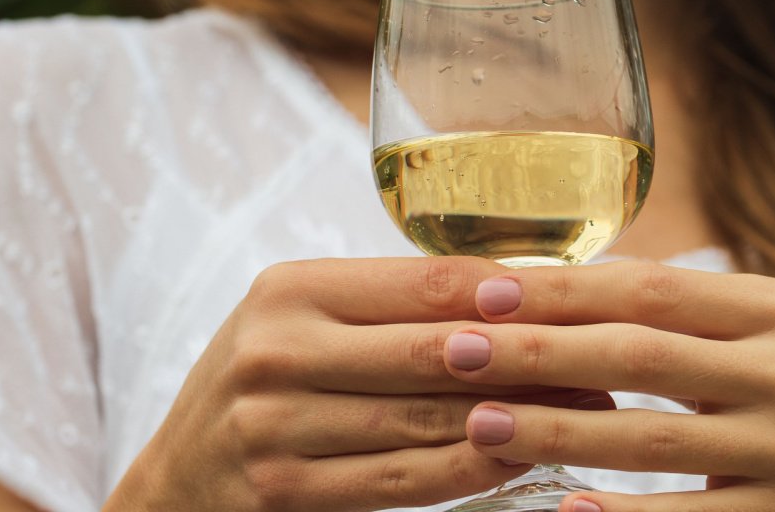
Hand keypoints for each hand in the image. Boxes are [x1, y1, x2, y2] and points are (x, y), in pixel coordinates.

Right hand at [103, 256, 612, 511]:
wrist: (177, 480)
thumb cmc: (266, 379)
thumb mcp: (305, 321)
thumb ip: (385, 306)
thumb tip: (508, 293)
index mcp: (291, 289)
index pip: (415, 283)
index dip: (494, 291)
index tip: (564, 296)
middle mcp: (278, 349)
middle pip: (427, 351)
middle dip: (520, 356)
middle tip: (597, 357)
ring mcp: (274, 425)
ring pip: (420, 419)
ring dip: (509, 415)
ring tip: (579, 408)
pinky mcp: (284, 490)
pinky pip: (397, 481)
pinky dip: (465, 470)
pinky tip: (517, 458)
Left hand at [442, 261, 774, 511]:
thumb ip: (701, 309)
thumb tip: (583, 281)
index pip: (652, 287)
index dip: (565, 287)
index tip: (490, 288)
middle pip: (637, 351)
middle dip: (538, 348)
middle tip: (456, 344)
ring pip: (649, 437)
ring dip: (554, 428)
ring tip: (480, 420)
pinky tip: (561, 510)